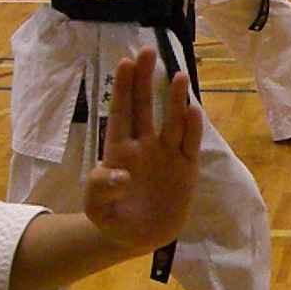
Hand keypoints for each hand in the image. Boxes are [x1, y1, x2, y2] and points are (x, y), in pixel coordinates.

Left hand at [82, 48, 203, 250]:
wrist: (137, 238)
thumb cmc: (112, 218)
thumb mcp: (97, 209)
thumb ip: (100, 189)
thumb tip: (119, 173)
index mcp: (119, 150)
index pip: (121, 113)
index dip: (123, 88)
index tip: (125, 62)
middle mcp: (144, 145)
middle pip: (145, 106)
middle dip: (146, 79)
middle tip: (148, 51)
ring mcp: (167, 154)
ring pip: (171, 120)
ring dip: (174, 99)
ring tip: (179, 76)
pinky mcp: (186, 168)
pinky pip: (190, 143)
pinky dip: (193, 127)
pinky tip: (194, 109)